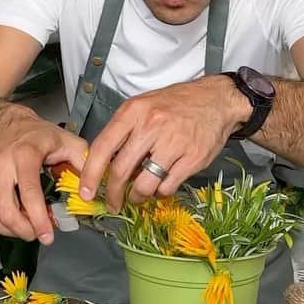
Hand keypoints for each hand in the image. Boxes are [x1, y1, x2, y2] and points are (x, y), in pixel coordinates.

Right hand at [0, 104, 87, 244]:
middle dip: (25, 231)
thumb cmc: (35, 133)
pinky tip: (2, 226)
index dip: (39, 220)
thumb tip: (90, 190)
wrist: (4, 122)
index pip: (29, 194)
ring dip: (9, 232)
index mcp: (24, 156)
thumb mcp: (66, 140)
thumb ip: (83, 163)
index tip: (48, 235)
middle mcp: (0, 167)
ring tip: (25, 228)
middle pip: (6, 212)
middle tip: (40, 233)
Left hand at [79, 77, 249, 211]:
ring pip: (144, 184)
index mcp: (134, 111)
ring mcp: (174, 143)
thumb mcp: (143, 106)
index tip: (86, 191)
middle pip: (121, 171)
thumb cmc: (177, 103)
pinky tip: (161, 182)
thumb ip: (123, 131)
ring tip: (138, 195)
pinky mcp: (192, 158)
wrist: (217, 100)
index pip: (102, 147)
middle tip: (112, 203)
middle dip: (113, 194)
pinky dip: (160, 191)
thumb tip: (103, 163)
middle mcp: (151, 126)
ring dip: (137, 196)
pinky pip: (167, 186)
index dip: (90, 174)